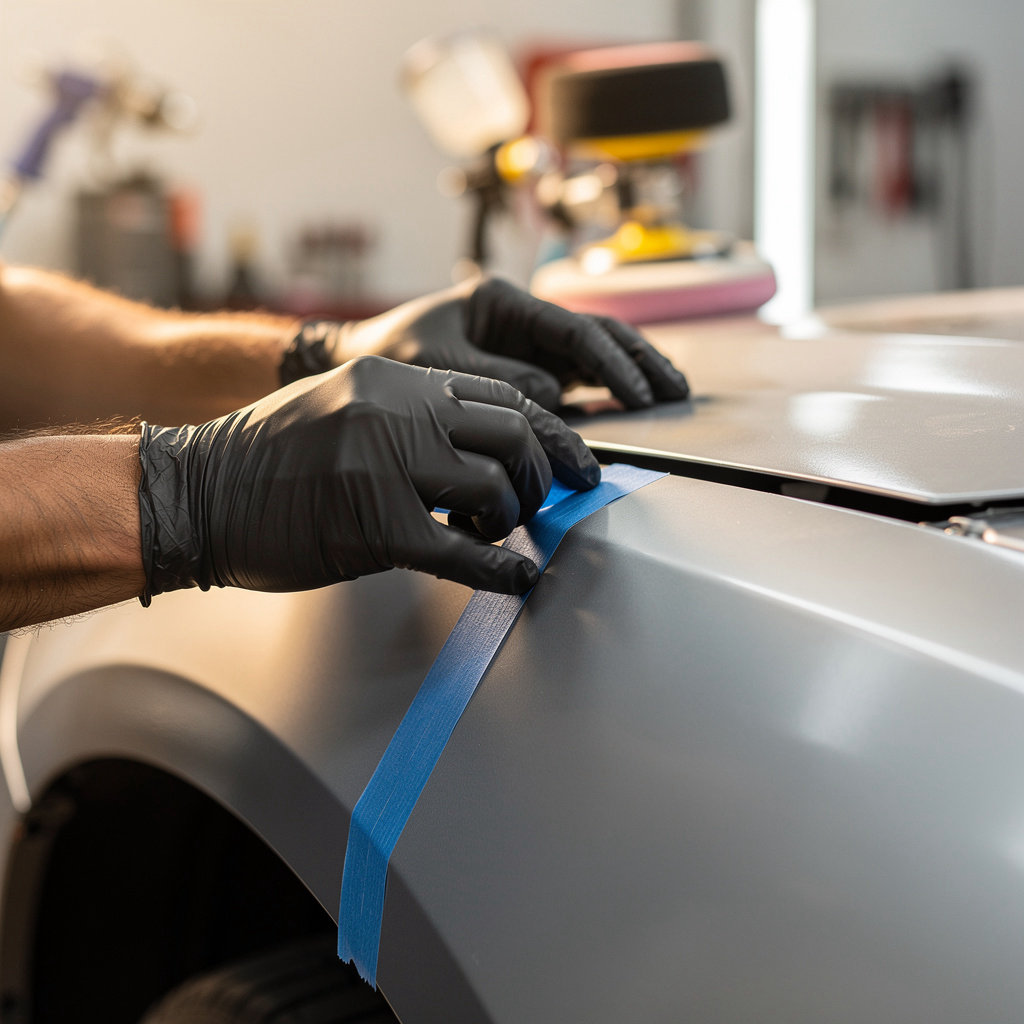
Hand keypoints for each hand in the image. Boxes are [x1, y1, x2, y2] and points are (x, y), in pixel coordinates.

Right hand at [138, 356, 599, 600]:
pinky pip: (464, 552)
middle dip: (540, 474)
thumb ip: (408, 415)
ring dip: (511, 519)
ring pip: (494, 489)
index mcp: (393, 380)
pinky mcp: (376, 529)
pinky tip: (516, 580)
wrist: (195, 491)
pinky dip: (501, 571)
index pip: (500, 393)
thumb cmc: (267, 456)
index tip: (569, 459)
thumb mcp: (342, 405)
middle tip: (540, 500)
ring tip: (497, 533)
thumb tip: (478, 449)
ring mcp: (386, 468)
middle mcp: (395, 412)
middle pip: (514, 434)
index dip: (545, 431)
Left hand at [284, 277, 689, 410]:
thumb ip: (499, 379)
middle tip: (676, 391)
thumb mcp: (440, 365)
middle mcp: (523, 317)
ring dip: (633, 371)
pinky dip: (607, 389)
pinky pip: (577, 376)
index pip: (573, 330)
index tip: (638, 395)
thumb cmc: (392, 355)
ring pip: (595, 354)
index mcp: (503, 301)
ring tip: (672, 392)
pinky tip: (635, 402)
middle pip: (597, 334)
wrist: (362, 361)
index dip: (610, 363)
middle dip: (638, 361)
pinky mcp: (526, 366)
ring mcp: (527, 342)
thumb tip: (557, 397)